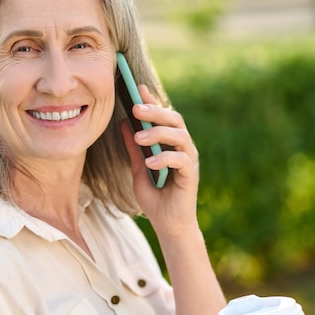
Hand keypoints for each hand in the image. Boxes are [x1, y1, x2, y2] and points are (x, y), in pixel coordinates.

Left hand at [120, 84, 199, 237]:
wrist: (167, 224)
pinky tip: (150, 162)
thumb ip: (133, 148)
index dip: (152, 101)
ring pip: (180, 136)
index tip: (137, 89)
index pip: (163, 116)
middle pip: (174, 120)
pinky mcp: (192, 175)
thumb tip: (123, 123)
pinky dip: (165, 158)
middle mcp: (182, 147)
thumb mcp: (138, 169)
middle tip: (136, 108)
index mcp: (170, 143)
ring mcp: (189, 160)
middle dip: (156, 111)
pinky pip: (181, 160)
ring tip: (139, 138)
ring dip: (158, 133)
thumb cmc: (154, 197)